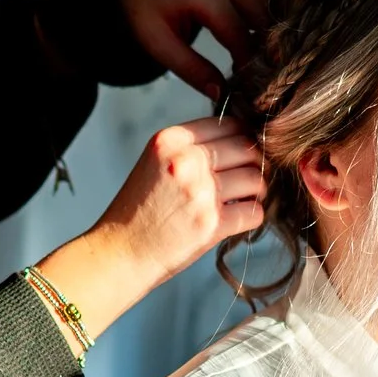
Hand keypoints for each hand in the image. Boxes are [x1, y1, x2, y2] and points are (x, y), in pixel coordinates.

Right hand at [30, 117, 265, 353]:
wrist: (121, 253)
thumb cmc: (140, 210)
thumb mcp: (156, 163)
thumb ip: (192, 148)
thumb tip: (246, 141)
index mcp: (171, 140)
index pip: (230, 123)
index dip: (244, 138)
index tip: (242, 155)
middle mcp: (185, 161)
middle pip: (248, 148)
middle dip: (255, 165)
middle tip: (247, 180)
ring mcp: (199, 192)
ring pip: (256, 180)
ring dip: (256, 192)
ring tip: (242, 201)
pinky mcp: (211, 223)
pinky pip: (255, 212)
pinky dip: (252, 217)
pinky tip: (237, 220)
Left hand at [118, 0, 269, 99]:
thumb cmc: (144, 8)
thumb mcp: (158, 43)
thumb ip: (191, 69)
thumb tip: (221, 94)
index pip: (240, 37)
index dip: (248, 65)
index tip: (249, 89)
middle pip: (262, 22)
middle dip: (264, 50)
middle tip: (258, 78)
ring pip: (267, 10)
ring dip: (267, 36)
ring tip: (259, 63)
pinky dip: (267, 19)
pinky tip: (262, 40)